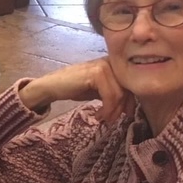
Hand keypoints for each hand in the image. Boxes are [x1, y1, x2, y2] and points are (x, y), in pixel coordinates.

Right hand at [18, 58, 134, 124]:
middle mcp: (110, 62)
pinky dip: (106, 110)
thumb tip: (130, 105)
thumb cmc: (75, 87)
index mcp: (113, 63)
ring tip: (103, 119)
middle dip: (121, 109)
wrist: (51, 86)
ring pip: (119, 95)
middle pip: (127, 90)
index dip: (130, 102)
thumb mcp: (99, 89)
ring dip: (113, 112)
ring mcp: (103, 66)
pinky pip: (110, 96)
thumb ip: (114, 91)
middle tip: (111, 120)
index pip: (131, 84)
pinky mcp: (96, 74)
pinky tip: (98, 115)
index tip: (125, 115)